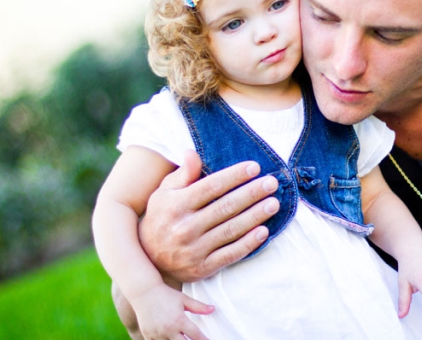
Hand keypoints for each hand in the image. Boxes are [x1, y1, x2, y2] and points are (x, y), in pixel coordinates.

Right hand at [131, 282, 213, 339]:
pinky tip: (170, 339)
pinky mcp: (148, 336)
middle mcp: (168, 330)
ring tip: (182, 339)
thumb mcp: (184, 299)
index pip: (195, 336)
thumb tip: (213, 309)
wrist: (144, 292)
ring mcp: (157, 334)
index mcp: (179, 320)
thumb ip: (199, 307)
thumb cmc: (166, 294)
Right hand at [139, 150, 279, 281]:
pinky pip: (230, 254)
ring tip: (274, 203)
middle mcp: (184, 227)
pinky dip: (248, 243)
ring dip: (255, 216)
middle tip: (272, 183)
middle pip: (225, 207)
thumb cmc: (161, 218)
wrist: (147, 261)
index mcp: (175, 205)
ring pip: (231, 230)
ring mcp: (194, 250)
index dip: (234, 176)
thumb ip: (182, 174)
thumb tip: (192, 152)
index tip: (255, 167)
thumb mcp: (164, 193)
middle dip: (251, 193)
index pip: (211, 186)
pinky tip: (264, 231)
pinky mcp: (202, 268)